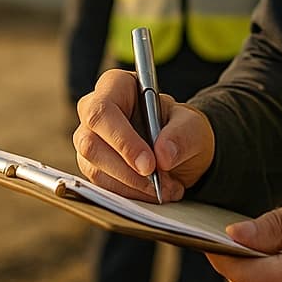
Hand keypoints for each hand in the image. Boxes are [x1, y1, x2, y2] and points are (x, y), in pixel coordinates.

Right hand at [72, 69, 213, 202]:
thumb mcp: (192, 126)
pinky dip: (129, 194)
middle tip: (157, 183)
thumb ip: (181, 135)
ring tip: (165, 189)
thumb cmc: (181, 128)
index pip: (103, 111)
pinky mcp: (92, 166)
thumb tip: (163, 155)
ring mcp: (89, 139)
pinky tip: (153, 193)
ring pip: (93, 168)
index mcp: (116, 86)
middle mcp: (94, 111)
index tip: (149, 164)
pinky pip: (101, 186)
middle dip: (126, 170)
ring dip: (131, 186)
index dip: (122, 140)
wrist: (180, 151)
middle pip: (90, 142)